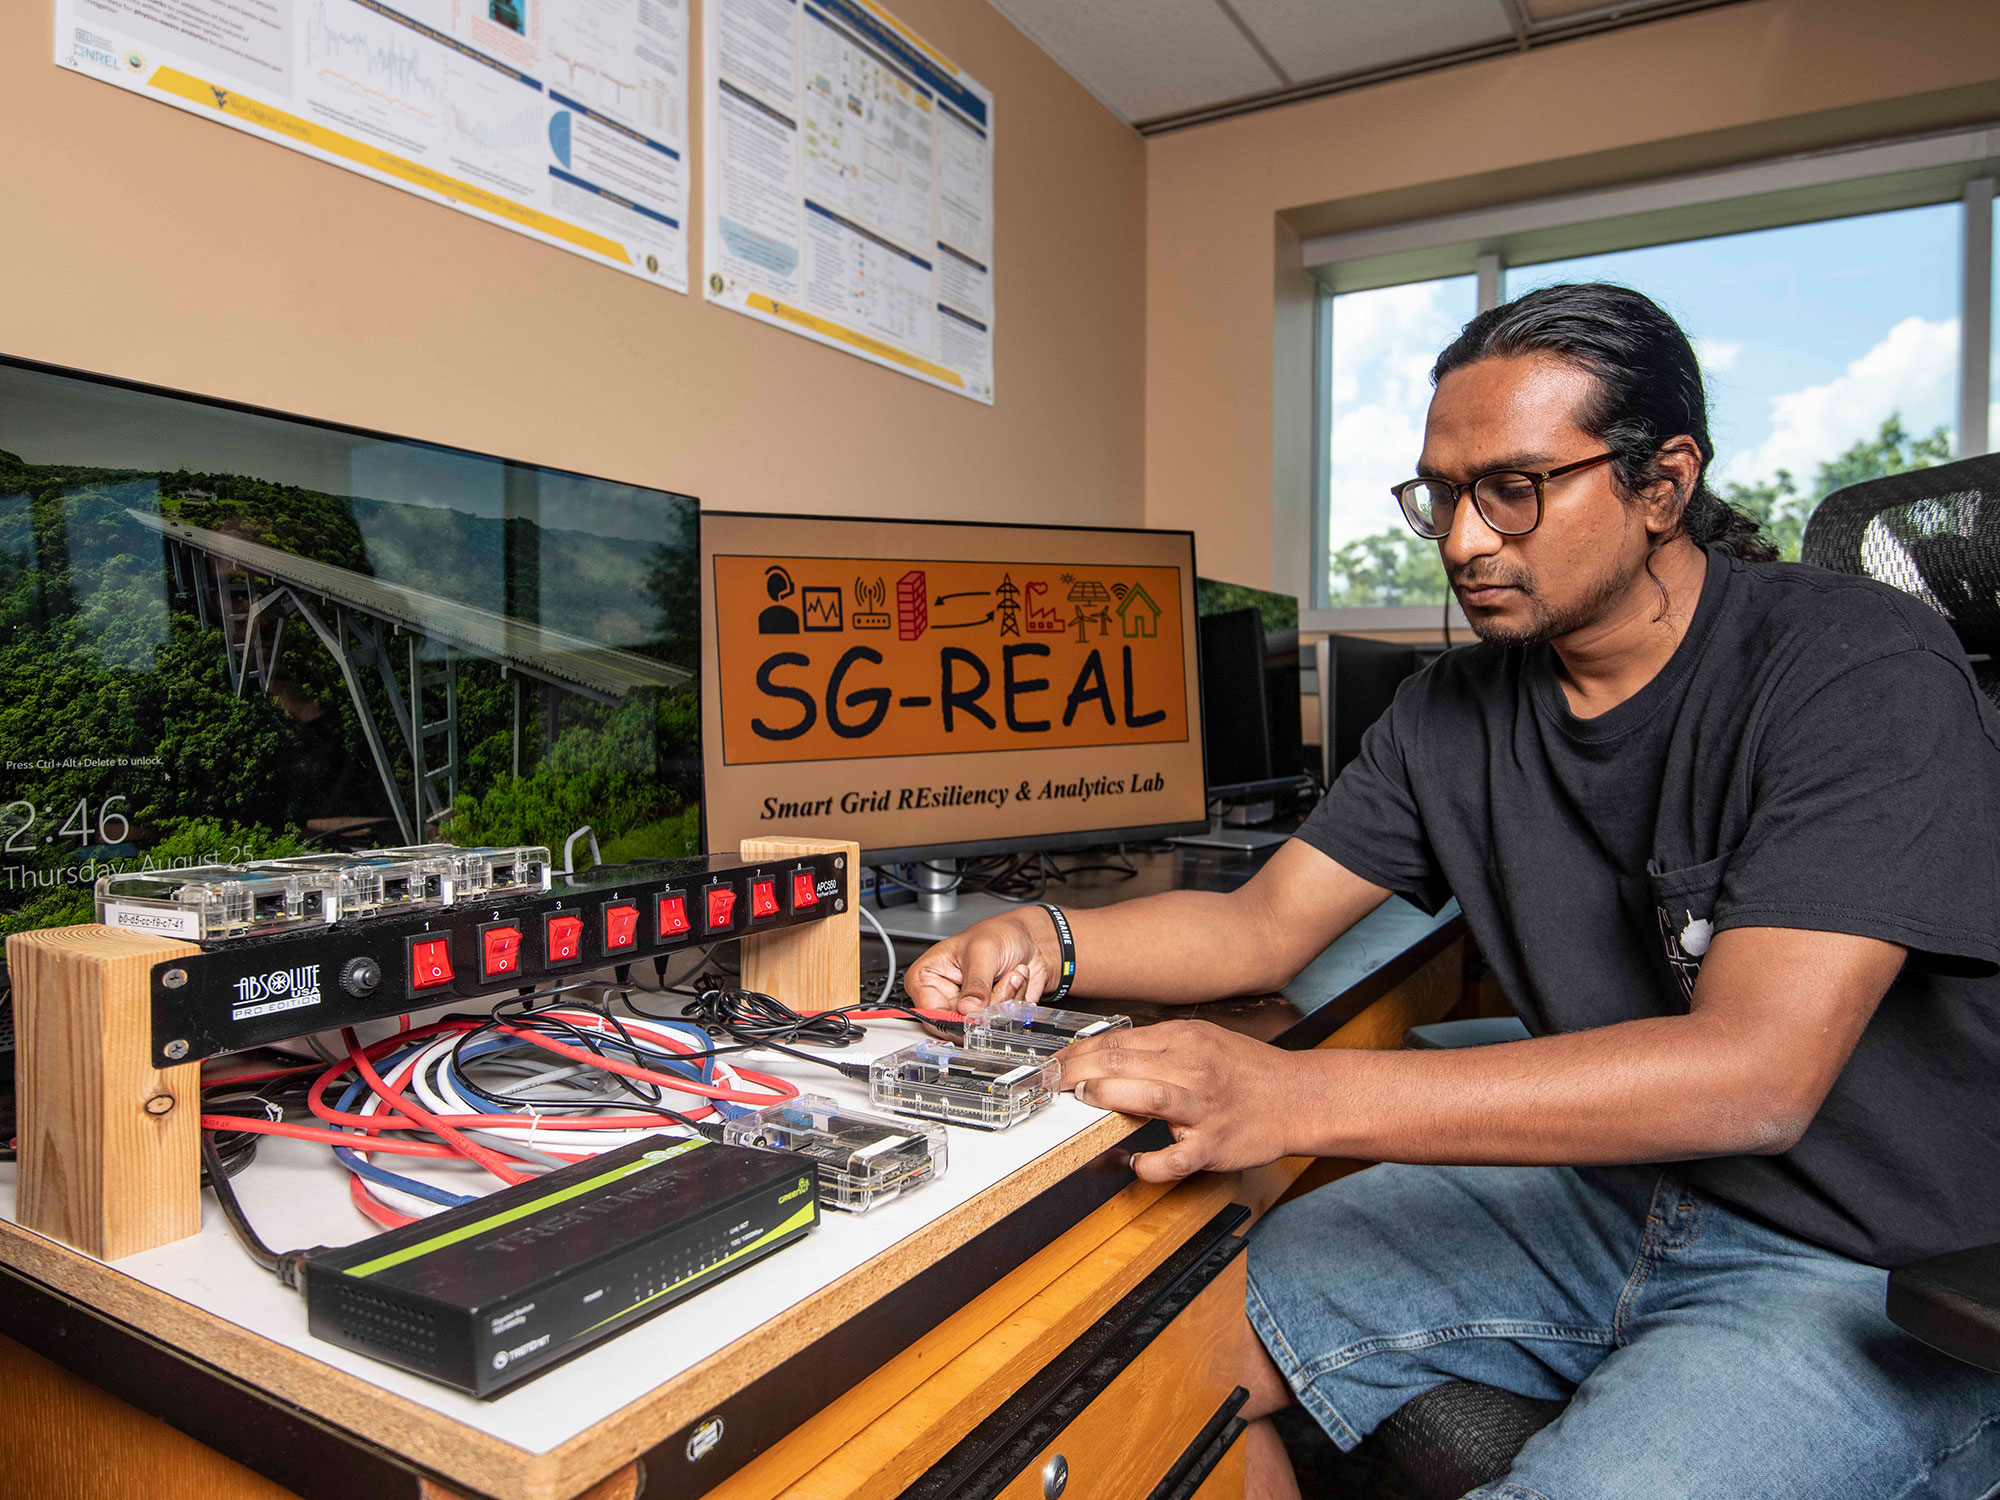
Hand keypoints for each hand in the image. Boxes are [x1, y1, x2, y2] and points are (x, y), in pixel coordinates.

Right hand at [904, 908, 1061, 1014]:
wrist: (1026, 935)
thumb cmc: (998, 933)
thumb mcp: (982, 952)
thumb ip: (975, 983)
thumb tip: (968, 1009)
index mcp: (927, 977)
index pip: (931, 1015)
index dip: (955, 1019)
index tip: (977, 1012)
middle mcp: (945, 994)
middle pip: (959, 1023)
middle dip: (988, 1006)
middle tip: (1002, 982)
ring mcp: (967, 1005)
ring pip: (983, 1025)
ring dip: (1005, 1001)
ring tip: (1010, 975)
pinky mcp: (988, 1012)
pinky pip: (1000, 1024)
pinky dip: (1013, 1005)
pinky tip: (1013, 982)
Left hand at [1056, 1019, 1298, 1182]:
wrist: (1299, 1098)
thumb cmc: (1247, 1070)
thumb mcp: (1203, 1039)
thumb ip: (1159, 1045)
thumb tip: (1108, 1052)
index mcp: (1185, 1040)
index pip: (1119, 1041)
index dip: (1079, 1051)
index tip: (1055, 1063)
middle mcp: (1192, 1069)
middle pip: (1124, 1062)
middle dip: (1079, 1070)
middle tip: (1054, 1081)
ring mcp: (1203, 1109)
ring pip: (1149, 1096)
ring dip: (1109, 1097)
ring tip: (1085, 1100)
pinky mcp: (1214, 1145)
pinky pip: (1177, 1158)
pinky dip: (1152, 1163)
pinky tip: (1135, 1163)